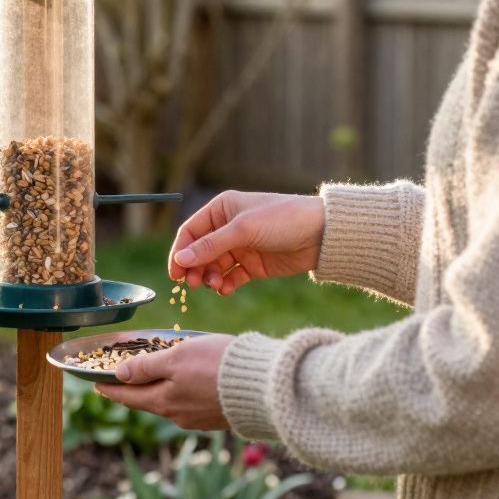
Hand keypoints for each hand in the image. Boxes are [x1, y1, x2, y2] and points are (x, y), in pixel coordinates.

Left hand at [94, 334, 233, 429]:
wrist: (264, 386)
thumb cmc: (217, 366)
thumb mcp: (177, 358)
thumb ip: (147, 367)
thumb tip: (120, 375)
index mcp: (163, 403)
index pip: (128, 397)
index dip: (110, 389)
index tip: (96, 384)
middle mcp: (178, 416)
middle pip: (148, 401)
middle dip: (134, 390)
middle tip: (122, 381)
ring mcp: (199, 419)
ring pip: (170, 403)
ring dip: (160, 390)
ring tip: (154, 378)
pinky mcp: (218, 417)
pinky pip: (191, 404)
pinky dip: (182, 393)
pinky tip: (187, 384)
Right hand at [169, 191, 324, 294]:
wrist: (323, 234)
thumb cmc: (283, 219)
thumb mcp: (243, 230)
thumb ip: (210, 246)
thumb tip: (180, 260)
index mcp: (222, 209)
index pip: (190, 232)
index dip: (180, 252)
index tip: (175, 274)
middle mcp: (228, 227)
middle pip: (199, 252)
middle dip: (194, 268)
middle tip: (194, 285)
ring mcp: (241, 247)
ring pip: (214, 266)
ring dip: (210, 277)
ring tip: (216, 285)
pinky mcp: (254, 265)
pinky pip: (232, 277)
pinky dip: (226, 285)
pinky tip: (227, 289)